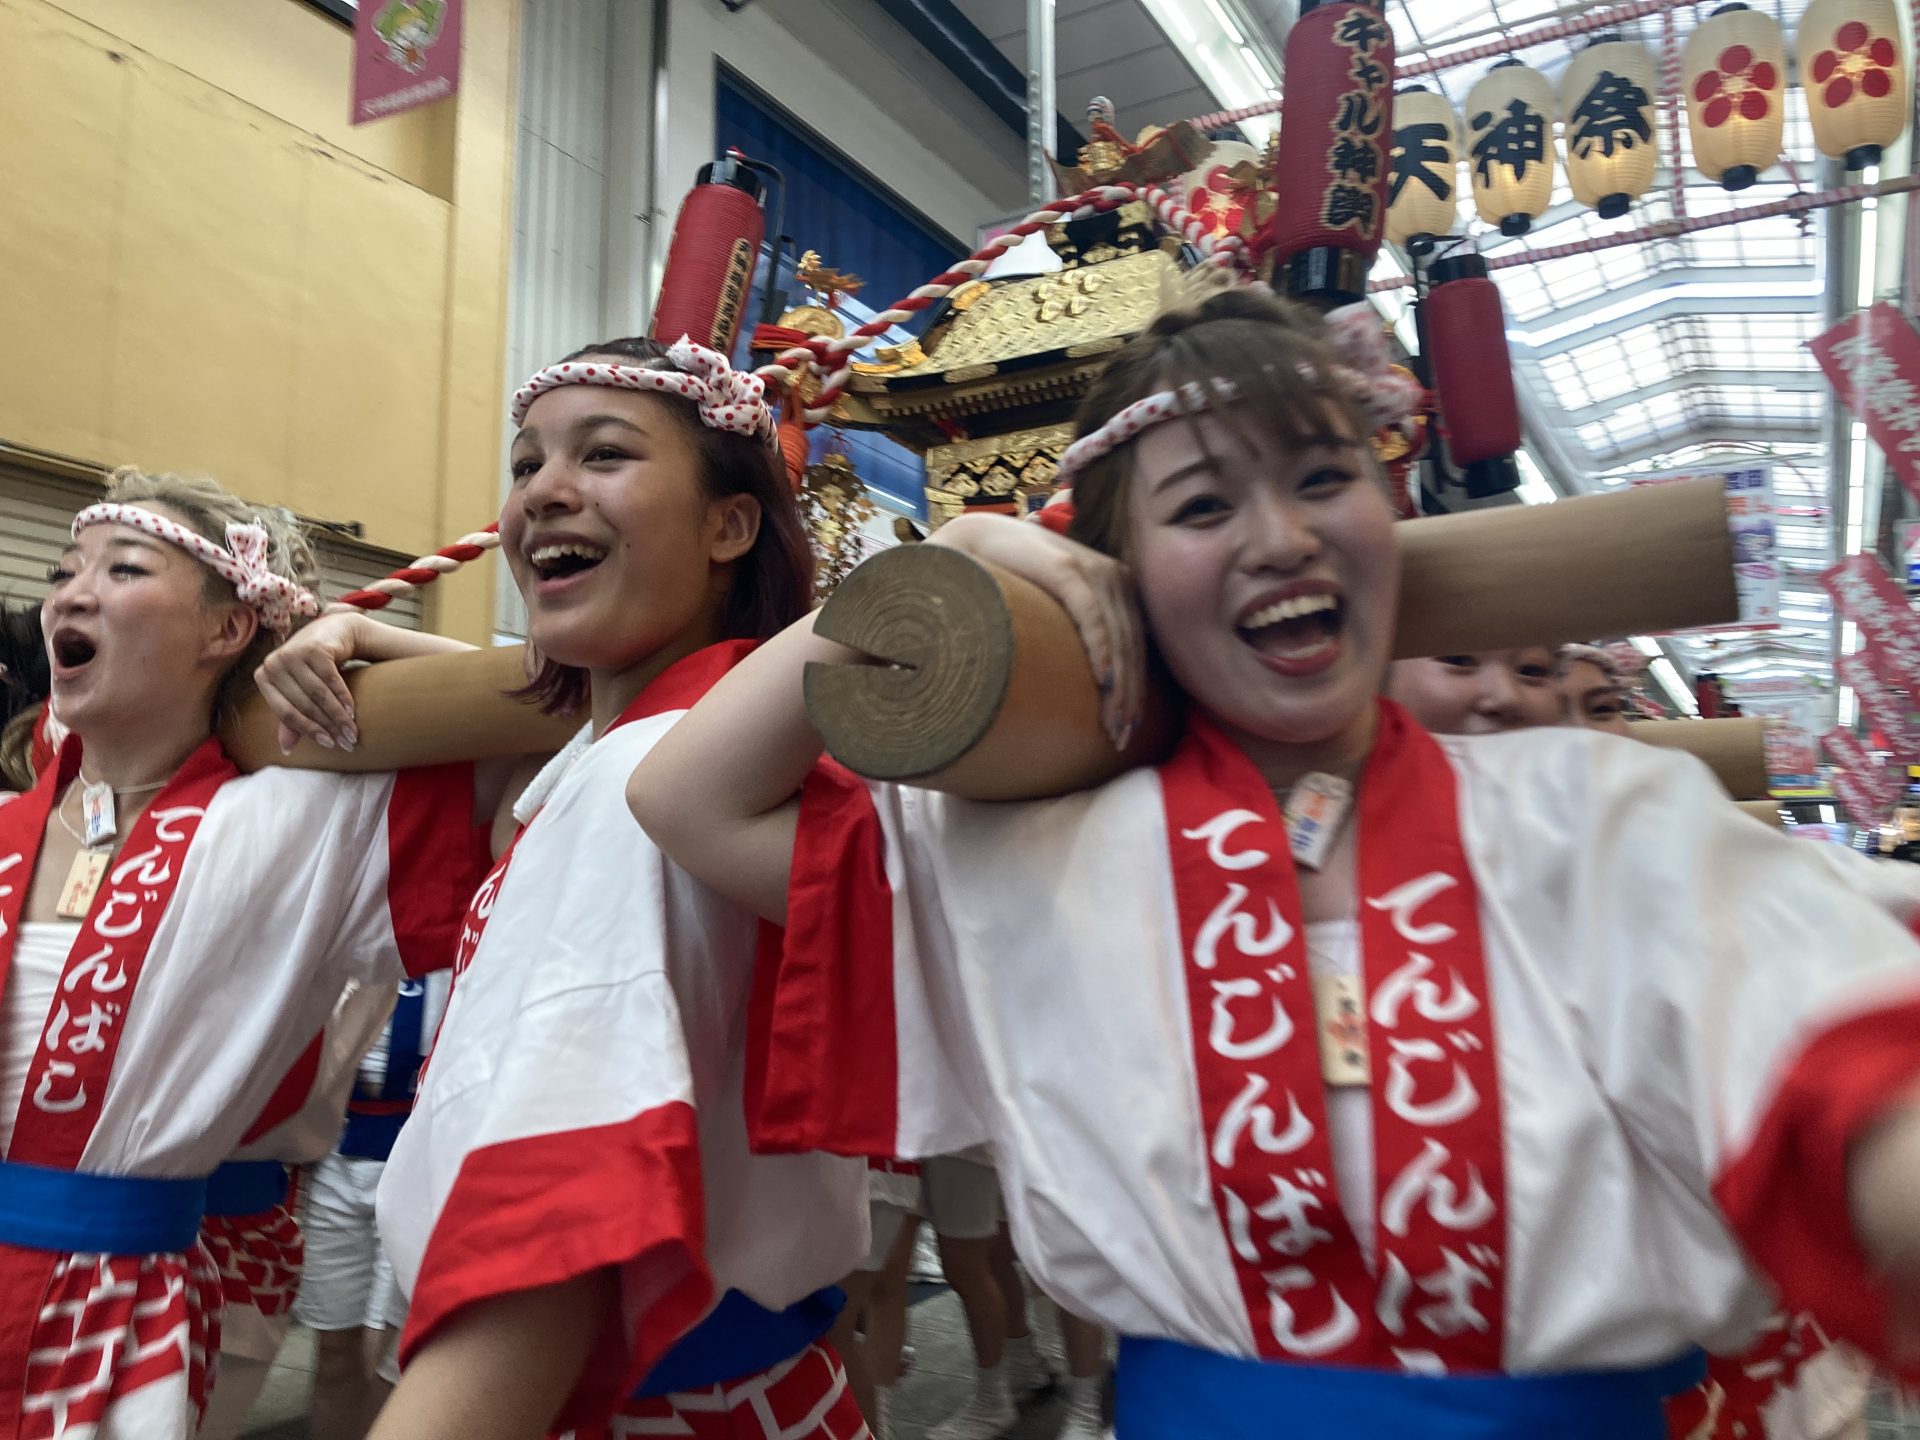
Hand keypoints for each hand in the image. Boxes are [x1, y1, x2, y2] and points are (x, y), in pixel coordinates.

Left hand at [253, 611, 363, 753]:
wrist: (333, 632)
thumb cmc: (312, 666)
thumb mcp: (298, 690)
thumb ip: (291, 717)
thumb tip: (286, 748)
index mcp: (264, 677)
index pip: (285, 711)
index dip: (308, 730)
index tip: (328, 744)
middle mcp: (273, 663)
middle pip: (303, 704)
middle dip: (327, 726)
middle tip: (346, 742)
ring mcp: (293, 653)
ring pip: (318, 694)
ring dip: (337, 716)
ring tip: (352, 732)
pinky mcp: (314, 647)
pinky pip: (331, 680)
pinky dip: (343, 698)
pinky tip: (352, 712)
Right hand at [928, 514, 1144, 747]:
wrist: (977, 544)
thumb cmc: (1015, 584)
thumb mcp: (1057, 612)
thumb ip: (1079, 635)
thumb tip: (1093, 686)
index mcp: (1120, 587)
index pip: (1138, 647)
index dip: (1138, 691)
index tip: (1129, 730)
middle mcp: (1115, 577)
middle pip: (1132, 648)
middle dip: (1129, 698)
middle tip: (1121, 739)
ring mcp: (1094, 571)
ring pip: (1118, 638)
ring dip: (1119, 685)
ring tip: (1112, 724)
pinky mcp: (1067, 570)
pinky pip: (1091, 615)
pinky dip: (1100, 648)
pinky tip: (1102, 680)